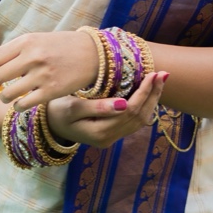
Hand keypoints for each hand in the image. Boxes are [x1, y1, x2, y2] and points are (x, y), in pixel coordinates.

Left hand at [0, 30, 99, 108]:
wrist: (92, 54)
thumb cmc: (60, 47)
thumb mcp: (36, 40)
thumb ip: (14, 51)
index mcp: (26, 42)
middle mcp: (32, 57)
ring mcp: (42, 75)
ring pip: (8, 94)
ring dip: (3, 98)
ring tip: (6, 97)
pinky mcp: (51, 91)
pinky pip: (25, 104)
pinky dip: (18, 107)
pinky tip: (19, 105)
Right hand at [46, 72, 167, 147]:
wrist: (49, 124)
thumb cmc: (56, 111)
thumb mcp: (71, 107)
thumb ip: (97, 107)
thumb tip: (125, 104)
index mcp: (100, 133)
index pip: (130, 111)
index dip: (143, 92)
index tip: (153, 74)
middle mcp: (109, 138)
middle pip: (139, 116)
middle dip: (153, 94)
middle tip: (163, 73)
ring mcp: (112, 138)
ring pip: (140, 120)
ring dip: (152, 100)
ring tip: (159, 81)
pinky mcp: (113, 134)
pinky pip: (134, 121)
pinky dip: (144, 105)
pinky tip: (148, 92)